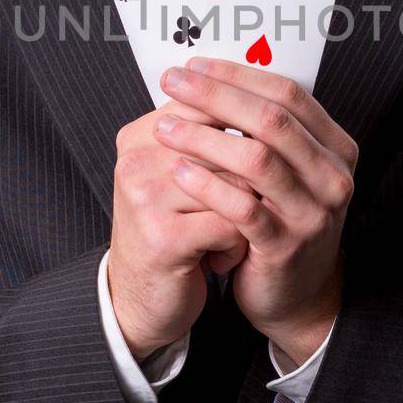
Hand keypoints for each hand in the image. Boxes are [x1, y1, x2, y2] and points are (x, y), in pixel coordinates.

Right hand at [109, 98, 255, 360]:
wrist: (141, 301)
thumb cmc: (172, 233)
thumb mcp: (181, 177)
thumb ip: (208, 136)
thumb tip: (265, 101)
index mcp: (140, 136)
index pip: (208, 105)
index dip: (245, 132)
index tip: (250, 164)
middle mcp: (137, 160)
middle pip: (228, 144)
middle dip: (248, 180)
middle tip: (242, 206)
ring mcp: (146, 198)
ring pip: (237, 184)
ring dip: (246, 214)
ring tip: (228, 233)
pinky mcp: (163, 238)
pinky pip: (232, 223)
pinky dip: (237, 244)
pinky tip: (221, 257)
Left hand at [157, 57, 357, 365]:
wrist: (295, 296)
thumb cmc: (281, 222)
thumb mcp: (286, 172)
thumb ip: (266, 130)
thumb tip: (211, 76)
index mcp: (335, 148)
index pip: (288, 94)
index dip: (237, 75)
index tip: (194, 66)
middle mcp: (332, 177)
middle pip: (272, 120)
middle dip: (216, 96)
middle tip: (173, 82)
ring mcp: (312, 214)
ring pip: (258, 160)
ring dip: (205, 138)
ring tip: (164, 128)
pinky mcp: (285, 247)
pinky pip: (243, 208)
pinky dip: (208, 186)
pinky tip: (178, 171)